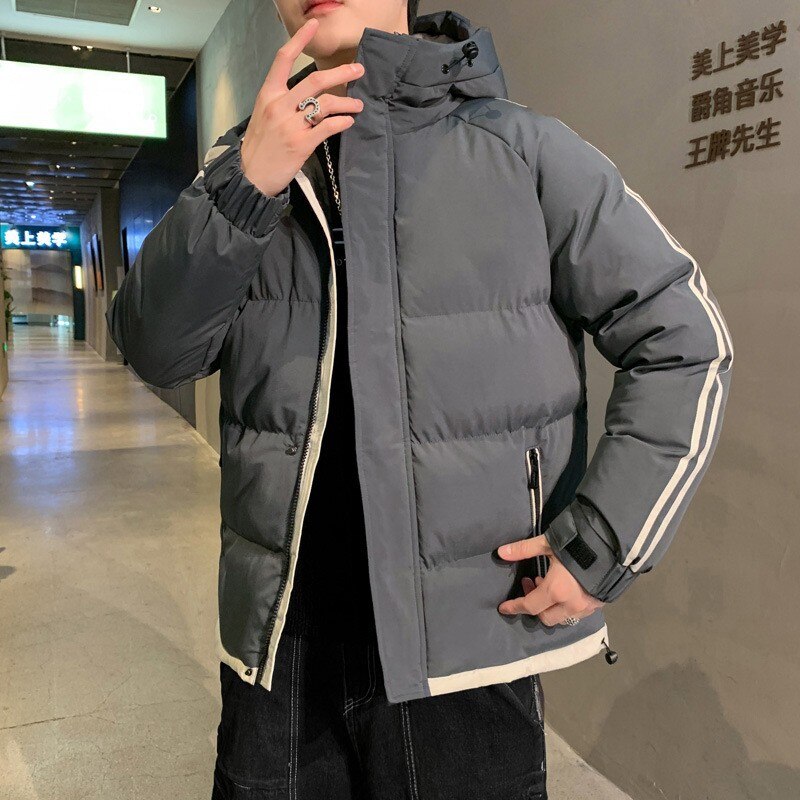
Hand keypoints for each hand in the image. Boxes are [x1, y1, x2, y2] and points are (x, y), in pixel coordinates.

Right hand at [240, 17, 366, 196]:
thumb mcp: (263, 116)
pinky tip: (349, 121)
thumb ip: (282, 102)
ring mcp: (291, 125)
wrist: (250, 176)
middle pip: (316, 80)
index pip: (284, 59)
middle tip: (358, 69)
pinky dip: (342, 122)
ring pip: (326, 104)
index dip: (300, 40)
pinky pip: (328, 127)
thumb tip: (307, 96)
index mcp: (268, 95)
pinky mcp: (302, 144)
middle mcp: (279, 106)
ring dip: (347, 101)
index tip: (314, 25)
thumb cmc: (259, 147)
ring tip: (358, 104)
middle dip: (341, 72)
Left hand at [495, 535, 603, 624]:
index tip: (503, 608)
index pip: (529, 606)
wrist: (614, 545)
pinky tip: (565, 589)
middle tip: (530, 582)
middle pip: (545, 617)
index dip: (514, 607)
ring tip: (547, 583)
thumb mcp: (548, 544)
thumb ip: (523, 550)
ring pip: (561, 618)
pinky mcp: (598, 605)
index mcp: (556, 591)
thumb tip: (500, 552)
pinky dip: (565, 605)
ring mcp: (587, 607)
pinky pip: (576, 613)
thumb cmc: (579, 544)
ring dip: (550, 606)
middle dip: (533, 606)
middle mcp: (571, 605)